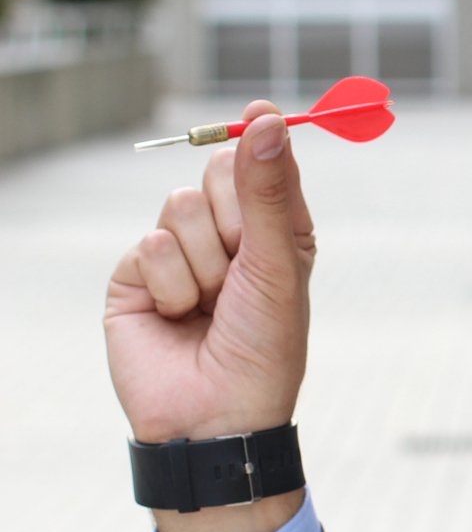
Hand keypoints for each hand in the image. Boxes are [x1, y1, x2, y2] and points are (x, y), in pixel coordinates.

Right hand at [105, 100, 314, 531]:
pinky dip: (170, 282)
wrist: (216, 417)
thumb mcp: (275, 264)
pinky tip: (178, 317)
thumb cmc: (264, 348)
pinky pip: (149, 243)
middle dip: (234, 215)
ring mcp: (179, 254)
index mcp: (275, 232)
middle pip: (218, 172)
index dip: (264, 141)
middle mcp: (229, 237)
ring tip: (211, 305)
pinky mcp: (135, 276)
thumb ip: (266, 191)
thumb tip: (265, 119)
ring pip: (181, 206)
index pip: (266, 164)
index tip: (260, 114)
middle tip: (243, 265)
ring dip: (204, 260)